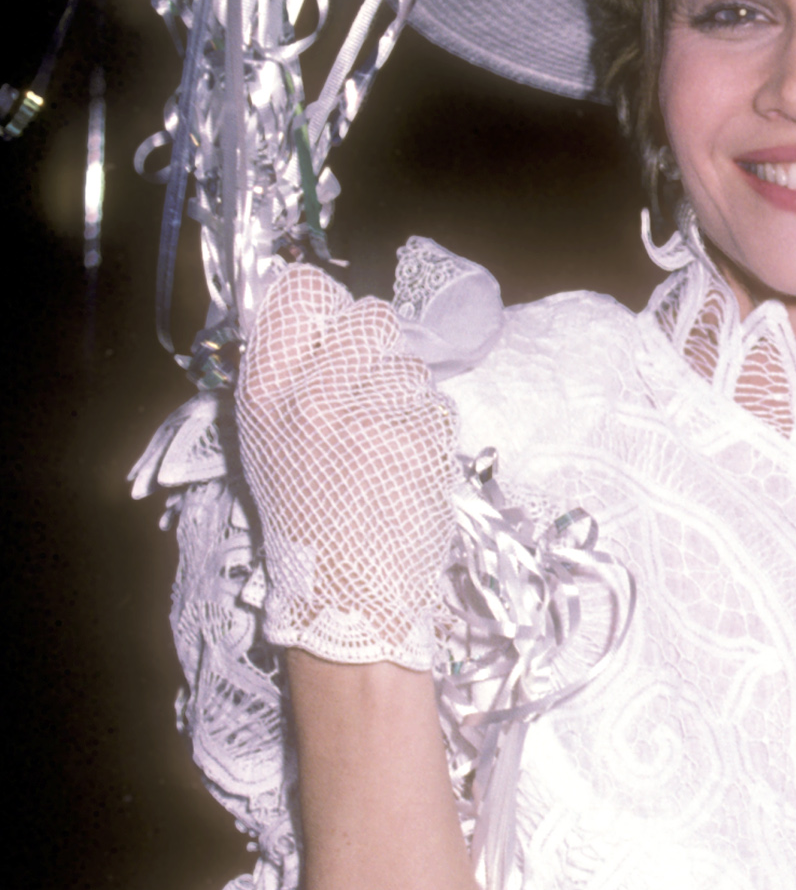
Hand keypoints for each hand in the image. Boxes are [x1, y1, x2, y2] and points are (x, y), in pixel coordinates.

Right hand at [237, 264, 457, 667]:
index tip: (337, 330)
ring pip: (411, 363)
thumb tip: (320, 328)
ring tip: (389, 443)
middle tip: (374, 393)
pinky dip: (432, 431)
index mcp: (265, 392)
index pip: (300, 292)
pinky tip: (411, 466)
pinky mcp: (413, 438)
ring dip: (409, 396)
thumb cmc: (312, 524)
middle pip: (370, 317)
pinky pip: (437, 405)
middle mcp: (310, 395)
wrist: (348, 596)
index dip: (329, 304)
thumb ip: (289, 385)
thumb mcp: (272, 446)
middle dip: (381, 350)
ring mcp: (365, 414)